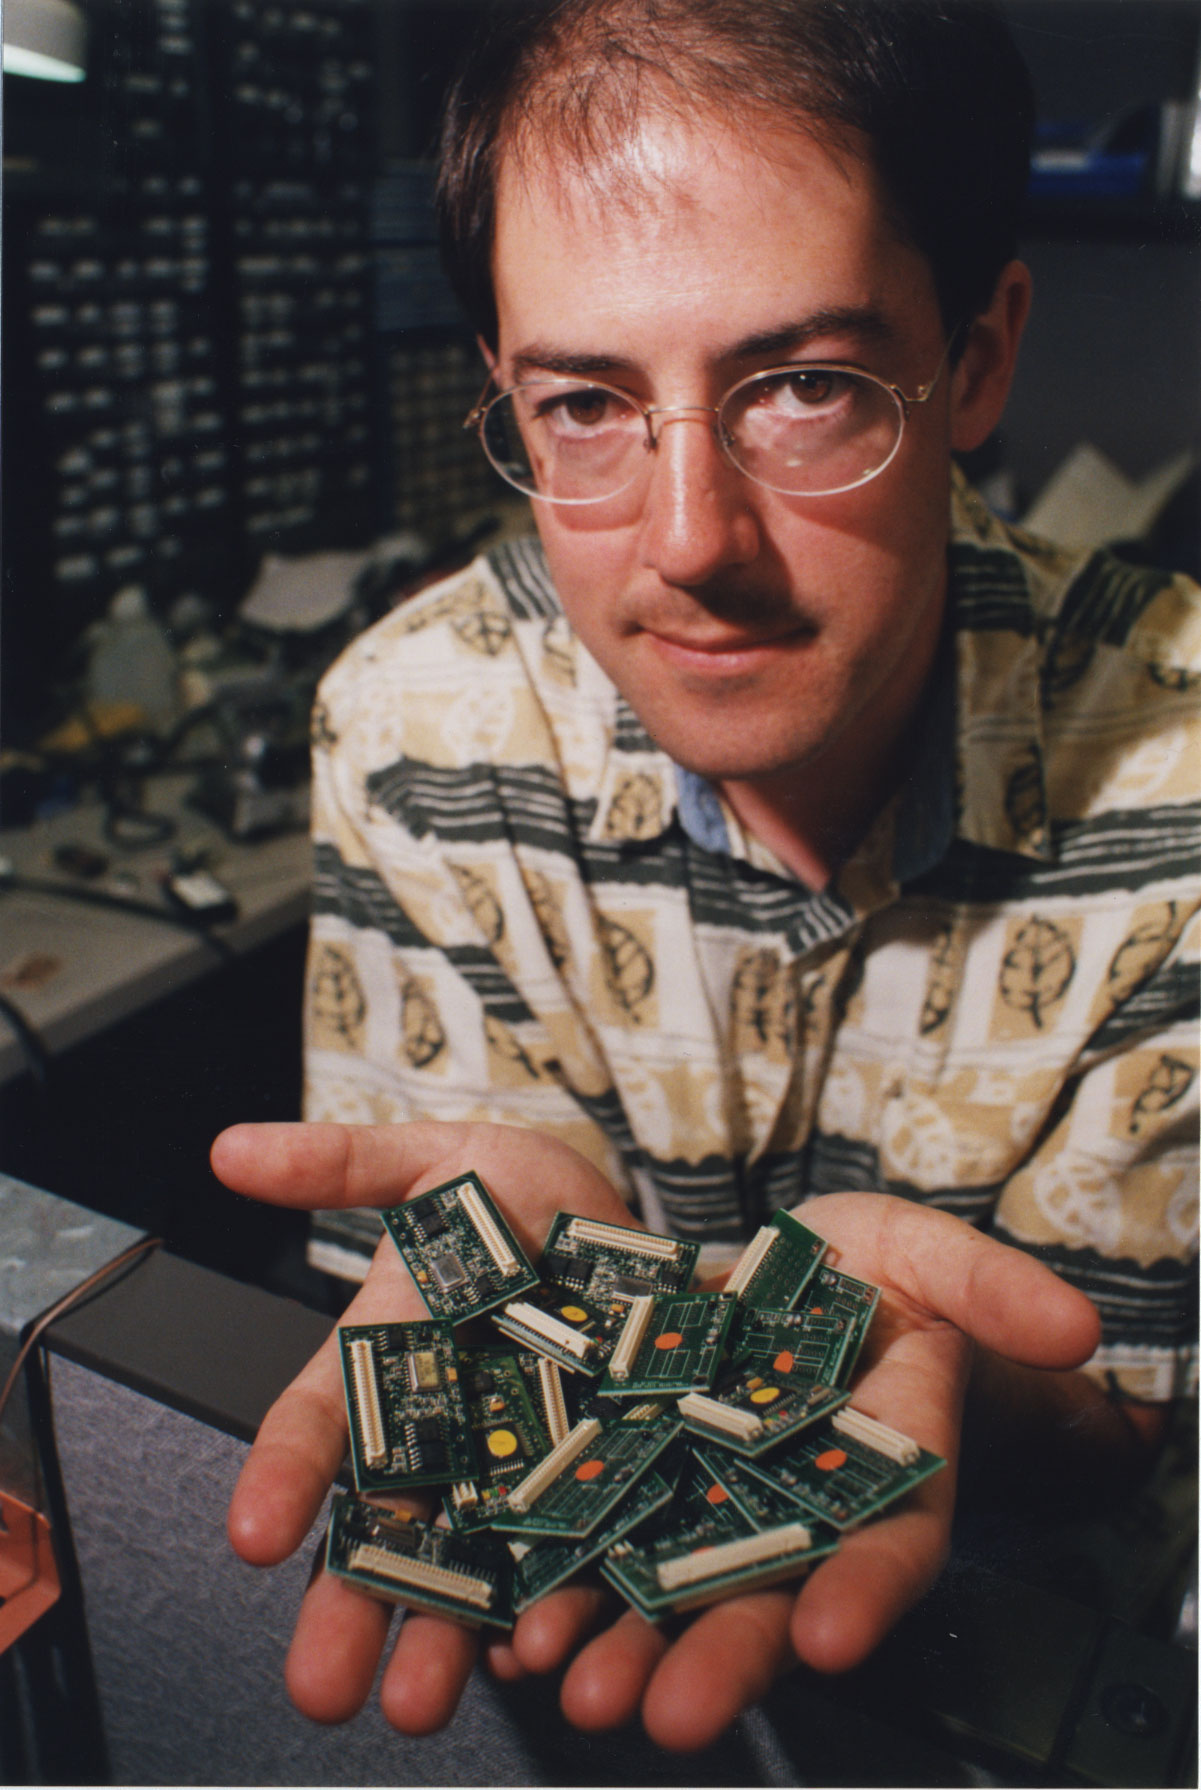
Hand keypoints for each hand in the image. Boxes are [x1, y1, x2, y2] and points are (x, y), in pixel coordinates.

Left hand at [212, 1122, 1100, 1751]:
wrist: (773, 1266)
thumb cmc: (870, 1270)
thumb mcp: (935, 1258)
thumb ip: (993, 1290)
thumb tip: (1079, 1330)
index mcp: (879, 1478)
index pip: (888, 1546)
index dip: (865, 1595)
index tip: (830, 1638)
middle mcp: (788, 1513)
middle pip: (763, 1595)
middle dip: (716, 1655)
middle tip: (662, 1714)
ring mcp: (699, 1502)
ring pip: (661, 1586)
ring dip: (616, 1642)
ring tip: (567, 1683)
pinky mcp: (622, 1471)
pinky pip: (583, 1537)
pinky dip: (547, 1581)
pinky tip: (507, 1622)